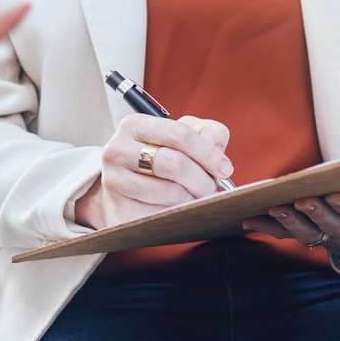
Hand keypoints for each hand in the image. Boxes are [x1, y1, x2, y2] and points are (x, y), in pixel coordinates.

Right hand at [75, 113, 232, 230]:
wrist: (124, 187)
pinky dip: (177, 214)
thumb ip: (208, 133)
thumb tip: (218, 152)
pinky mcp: (119, 211)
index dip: (209, 153)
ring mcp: (114, 182)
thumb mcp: (182, 136)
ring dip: (193, 199)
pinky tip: (178, 209)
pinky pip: (161, 215)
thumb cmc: (159, 157)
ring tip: (195, 197)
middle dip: (203, 180)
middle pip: (175, 164)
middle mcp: (117, 151)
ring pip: (170, 193)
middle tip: (212, 188)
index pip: (180, 134)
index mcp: (133, 125)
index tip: (225, 169)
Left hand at [243, 185, 339, 269]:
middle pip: (330, 224)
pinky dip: (269, 228)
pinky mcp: (313, 234)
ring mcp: (330, 236)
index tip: (337, 197)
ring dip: (288, 221)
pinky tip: (247, 220)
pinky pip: (288, 233)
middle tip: (299, 200)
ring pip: (307, 231)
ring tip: (271, 208)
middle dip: (314, 213)